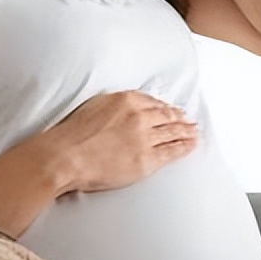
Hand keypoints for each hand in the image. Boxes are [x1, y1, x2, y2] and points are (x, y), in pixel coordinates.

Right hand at [44, 90, 198, 192]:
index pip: (153, 102)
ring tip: (194, 132)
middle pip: (167, 116)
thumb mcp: (95, 106)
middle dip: (180, 118)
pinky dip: (184, 147)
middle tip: (189, 121)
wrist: (66, 156)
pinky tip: (191, 145)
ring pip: (173, 132)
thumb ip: (115, 105)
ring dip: (186, 132)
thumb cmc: (72, 134)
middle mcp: (140, 116)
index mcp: (127, 100)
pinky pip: (171, 151)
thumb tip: (126, 108)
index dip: (165, 107)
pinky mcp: (147, 159)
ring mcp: (145, 138)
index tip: (172, 110)